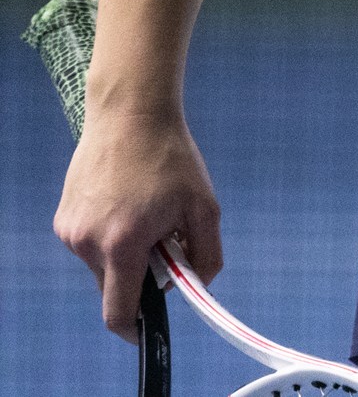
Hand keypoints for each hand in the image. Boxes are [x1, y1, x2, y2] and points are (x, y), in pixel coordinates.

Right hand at [55, 103, 222, 342]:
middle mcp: (87, 243)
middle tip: (165, 238)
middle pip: (115, 285)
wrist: (131, 115)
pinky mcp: (63, 219)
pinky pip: (91, 244)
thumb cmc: (171, 159)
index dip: (135, 328)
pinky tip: (127, 202)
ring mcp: (70, 231)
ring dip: (126, 253)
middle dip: (141, 275)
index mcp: (122, 244)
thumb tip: (197, 286)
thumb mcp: (204, 207)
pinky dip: (110, 237)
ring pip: (103, 264)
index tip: (148, 331)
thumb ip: (206, 254)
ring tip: (146, 211)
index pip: (119, 310)